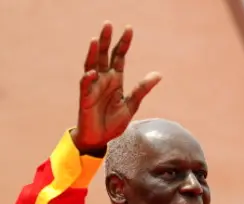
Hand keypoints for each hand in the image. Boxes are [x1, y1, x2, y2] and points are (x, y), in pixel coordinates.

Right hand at [72, 22, 161, 151]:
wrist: (100, 139)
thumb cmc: (113, 122)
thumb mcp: (132, 105)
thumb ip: (142, 89)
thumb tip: (159, 74)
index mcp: (116, 80)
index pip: (119, 57)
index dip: (124, 43)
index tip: (129, 29)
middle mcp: (103, 80)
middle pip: (104, 56)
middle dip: (106, 40)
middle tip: (108, 24)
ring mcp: (93, 88)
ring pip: (92, 66)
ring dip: (93, 54)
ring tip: (96, 40)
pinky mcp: (85, 99)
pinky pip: (85, 86)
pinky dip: (88, 79)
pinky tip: (92, 72)